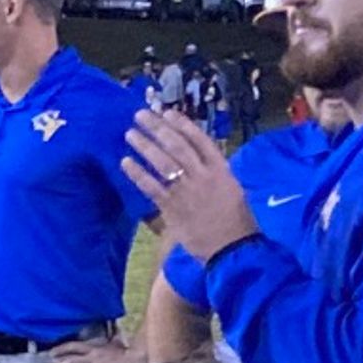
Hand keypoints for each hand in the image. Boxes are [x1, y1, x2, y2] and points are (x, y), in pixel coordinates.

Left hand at [118, 113, 252, 259]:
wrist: (233, 249)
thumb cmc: (236, 221)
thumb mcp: (231, 189)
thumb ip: (214, 173)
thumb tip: (199, 160)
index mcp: (221, 169)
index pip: (200, 140)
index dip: (182, 124)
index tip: (167, 113)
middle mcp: (203, 175)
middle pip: (177, 145)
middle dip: (157, 128)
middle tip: (141, 115)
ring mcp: (187, 191)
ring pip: (163, 162)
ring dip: (145, 145)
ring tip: (130, 134)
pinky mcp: (173, 208)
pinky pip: (151, 186)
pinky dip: (137, 173)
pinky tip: (126, 162)